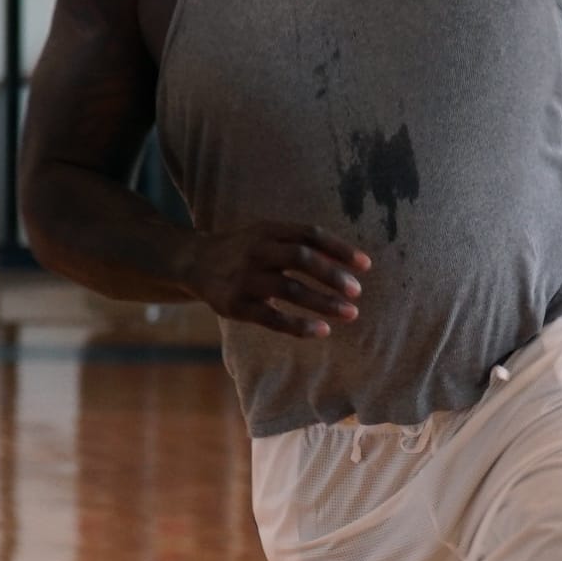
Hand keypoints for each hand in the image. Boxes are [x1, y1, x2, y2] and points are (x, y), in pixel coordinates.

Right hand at [186, 223, 369, 338]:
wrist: (195, 262)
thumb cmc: (245, 250)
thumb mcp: (267, 235)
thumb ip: (301, 243)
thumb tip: (348, 262)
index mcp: (268, 230)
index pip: (310, 234)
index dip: (339, 249)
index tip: (366, 265)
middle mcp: (256, 251)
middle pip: (301, 259)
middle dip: (333, 276)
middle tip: (357, 291)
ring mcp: (245, 279)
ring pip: (290, 289)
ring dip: (324, 302)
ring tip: (350, 313)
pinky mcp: (236, 306)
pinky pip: (273, 318)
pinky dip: (300, 325)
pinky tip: (322, 330)